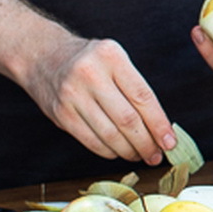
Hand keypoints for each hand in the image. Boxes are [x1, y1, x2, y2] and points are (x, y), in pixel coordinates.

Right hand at [26, 34, 176, 165]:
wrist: (42, 56)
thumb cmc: (88, 61)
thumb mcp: (114, 59)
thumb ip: (134, 88)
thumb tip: (160, 128)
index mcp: (111, 56)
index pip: (143, 96)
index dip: (159, 124)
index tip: (170, 141)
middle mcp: (90, 74)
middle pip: (127, 119)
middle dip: (147, 143)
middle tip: (156, 156)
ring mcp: (72, 94)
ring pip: (110, 134)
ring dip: (129, 151)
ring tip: (140, 155)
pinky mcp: (61, 114)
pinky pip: (91, 141)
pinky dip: (109, 151)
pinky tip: (118, 152)